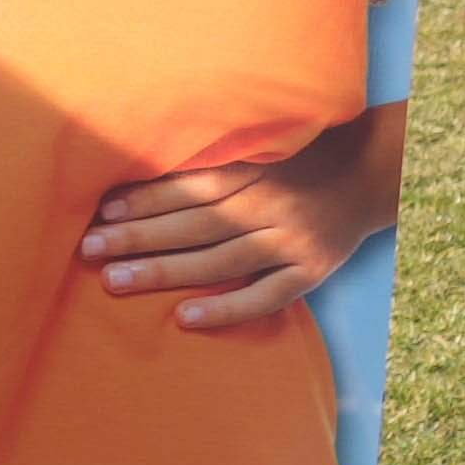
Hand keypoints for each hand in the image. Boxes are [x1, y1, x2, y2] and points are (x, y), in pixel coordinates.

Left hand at [83, 105, 404, 335]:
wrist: (376, 172)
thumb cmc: (302, 157)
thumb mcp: (262, 146)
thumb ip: (213, 160)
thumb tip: (142, 171)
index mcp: (256, 168)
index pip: (191, 187)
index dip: (145, 200)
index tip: (101, 213)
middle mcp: (273, 203)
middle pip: (197, 224)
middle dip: (140, 237)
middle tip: (88, 250)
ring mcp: (294, 241)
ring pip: (222, 260)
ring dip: (166, 272)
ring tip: (115, 282)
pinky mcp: (313, 272)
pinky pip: (266, 297)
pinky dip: (226, 310)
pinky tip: (183, 318)